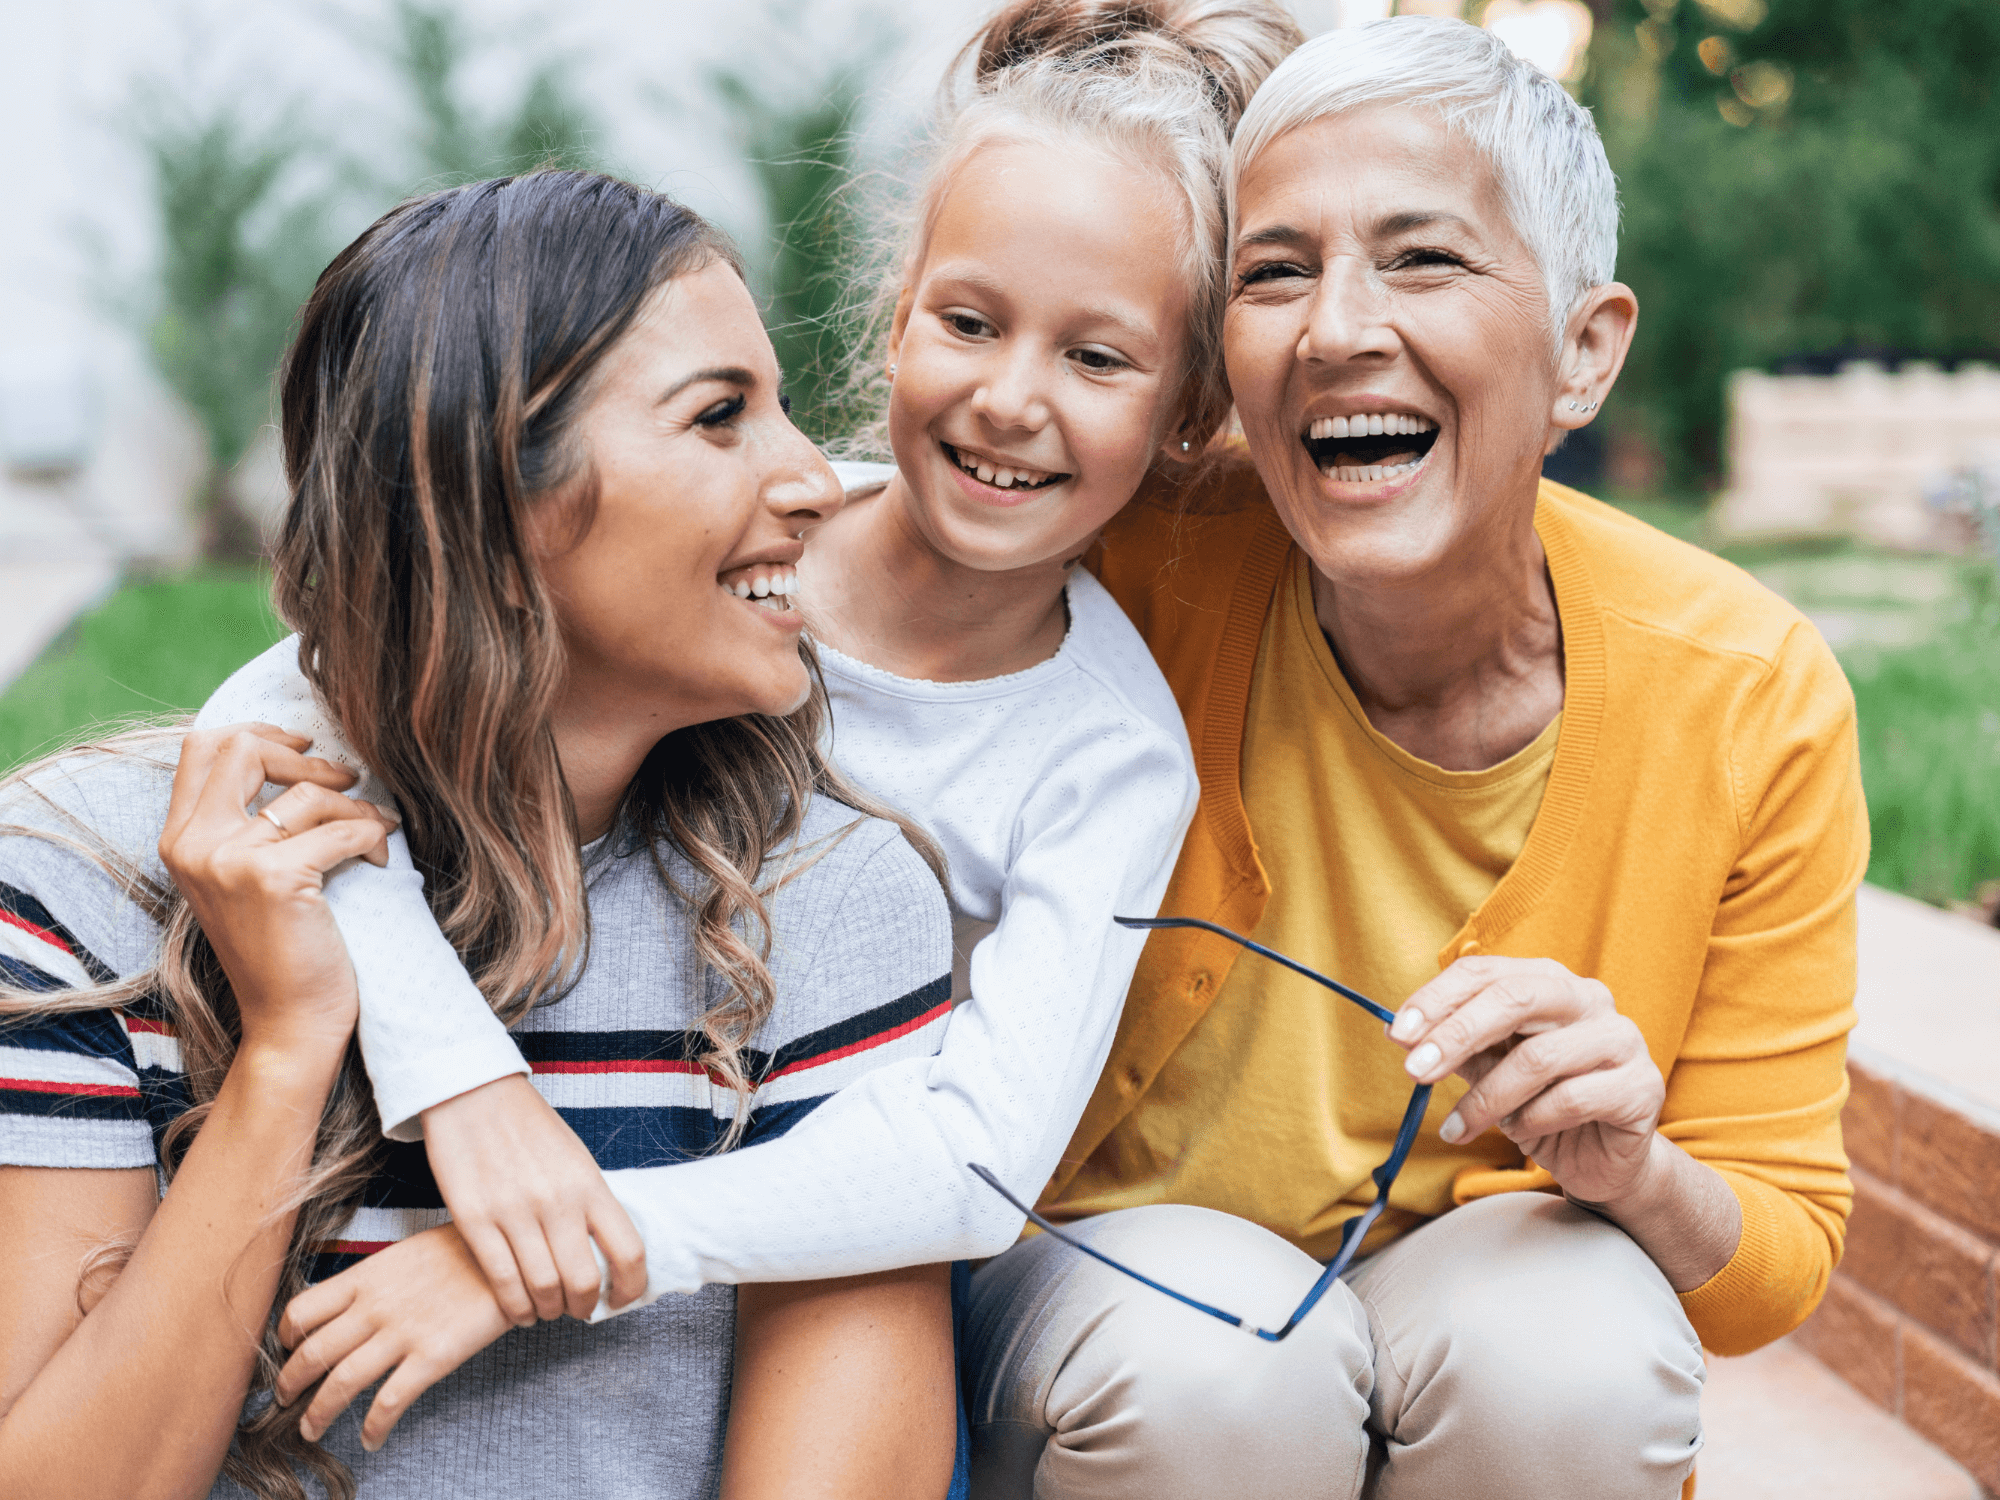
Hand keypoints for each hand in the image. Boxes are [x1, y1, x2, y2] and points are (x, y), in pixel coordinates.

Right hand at [160, 725, 398, 1059]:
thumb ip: (245, 822)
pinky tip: (382, 861)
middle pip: (244, 748)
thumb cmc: (279, 948)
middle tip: (348, 781)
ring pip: (307, 792)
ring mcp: (228, 860)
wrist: (289, 1021)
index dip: (258, 732)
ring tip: (376, 831)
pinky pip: (343, 830)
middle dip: (307, 756)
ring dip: (356, 807)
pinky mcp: (273, 878)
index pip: (202, 748)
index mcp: (179, 840)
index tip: (305, 744)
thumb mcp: (242, 876)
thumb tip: (296, 755)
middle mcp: (193, 844)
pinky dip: (374, 836)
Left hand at [275, 1224, 511, 1451]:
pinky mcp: (433, 1357)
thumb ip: (376, 1279)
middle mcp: (375, 1306)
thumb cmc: (465, 1249)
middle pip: (312, 1353)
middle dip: (289, 1385)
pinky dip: (374, 1427)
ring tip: (312, 1430)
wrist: (514, 1254)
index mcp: (366, 1276)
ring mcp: (403, 1332)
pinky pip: (390, 1402)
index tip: (287, 1351)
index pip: (302, 1310)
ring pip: (340, 1383)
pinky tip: (371, 1439)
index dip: (285, 1337)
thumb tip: (352, 1305)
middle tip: (285, 1401)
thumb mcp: (408, 1252)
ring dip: (318, 1414)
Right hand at [420, 1075, 647, 1323]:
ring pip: (542, 1287)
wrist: (474, 1094)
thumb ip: (589, 1201)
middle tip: (578, 1310)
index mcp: (589, 1183)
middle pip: (584, 1280)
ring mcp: (515, 1211)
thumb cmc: (528, 1126)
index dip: (631, 1288)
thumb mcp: (575, 1157)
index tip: (621, 1300)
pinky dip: (514, 1307)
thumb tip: (603, 1249)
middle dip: (584, 1307)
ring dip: (548, 1310)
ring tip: (547, 1311)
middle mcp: (557, 1200)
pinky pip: (502, 1280)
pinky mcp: (475, 1219)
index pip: (629, 1250)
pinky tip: (519, 1311)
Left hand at [1390, 955, 1664, 1204]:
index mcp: (1547, 981)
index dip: (1437, 999)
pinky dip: (1533, 1120)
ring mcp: (1621, 1038)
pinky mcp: (1642, 1086)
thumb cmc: (1541, 1104)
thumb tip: (1405, 1036)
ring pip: (1539, 1057)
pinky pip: (1572, 1099)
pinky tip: (1521, 1134)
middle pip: (1515, 999)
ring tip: (1462, 1126)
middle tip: (1414, 1072)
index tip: (1397, 1034)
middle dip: (1456, 1035)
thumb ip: (1457, 1049)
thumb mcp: (1489, 1071)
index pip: (1485, 972)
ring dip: (1489, 1097)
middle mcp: (1588, 998)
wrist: (1602, 1158)